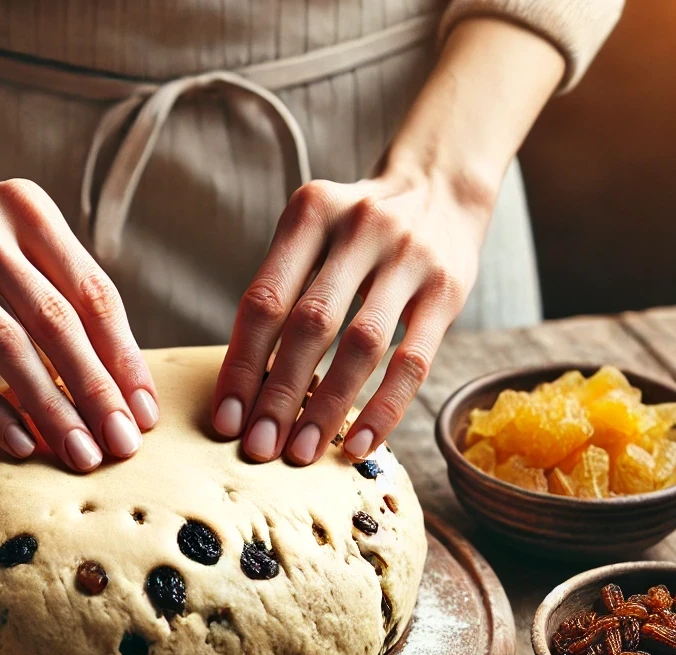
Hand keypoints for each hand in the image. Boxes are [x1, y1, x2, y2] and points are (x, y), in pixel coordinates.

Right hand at [0, 26, 158, 472]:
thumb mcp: (16, 244)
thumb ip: (63, 295)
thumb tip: (124, 388)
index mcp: (28, 209)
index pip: (93, 293)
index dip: (125, 358)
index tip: (145, 414)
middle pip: (56, 320)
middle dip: (95, 389)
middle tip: (121, 445)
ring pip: (6, 344)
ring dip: (49, 406)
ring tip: (79, 453)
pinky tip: (21, 442)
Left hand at [212, 16, 565, 465]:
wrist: (442, 182)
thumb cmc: (356, 230)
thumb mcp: (312, 232)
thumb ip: (282, 290)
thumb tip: (247, 386)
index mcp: (310, 213)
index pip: (265, 300)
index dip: (242, 365)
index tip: (227, 419)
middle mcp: (358, 229)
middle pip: (310, 325)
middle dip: (279, 395)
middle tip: (259, 446)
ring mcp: (408, 258)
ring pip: (362, 346)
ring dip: (327, 406)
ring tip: (302, 452)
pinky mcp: (448, 289)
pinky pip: (413, 361)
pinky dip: (384, 408)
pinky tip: (360, 443)